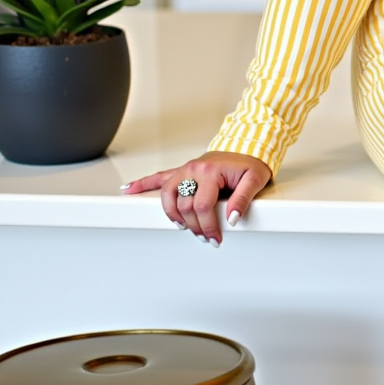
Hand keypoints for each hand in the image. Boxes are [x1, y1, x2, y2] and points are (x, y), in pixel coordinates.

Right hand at [121, 151, 271, 245]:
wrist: (248, 146)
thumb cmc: (250, 163)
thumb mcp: (255, 180)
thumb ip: (243, 199)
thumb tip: (232, 218)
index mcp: (210, 172)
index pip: (202, 206)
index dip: (208, 226)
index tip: (214, 238)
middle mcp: (193, 169)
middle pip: (184, 205)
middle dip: (194, 226)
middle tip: (205, 237)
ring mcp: (185, 170)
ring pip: (168, 195)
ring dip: (172, 214)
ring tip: (182, 227)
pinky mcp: (182, 170)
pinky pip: (159, 176)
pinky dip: (142, 183)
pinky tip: (128, 189)